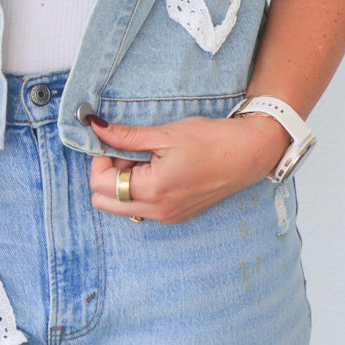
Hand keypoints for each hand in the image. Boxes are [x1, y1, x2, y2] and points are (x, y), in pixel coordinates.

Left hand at [88, 110, 288, 224]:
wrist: (248, 154)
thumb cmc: (211, 140)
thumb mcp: (165, 133)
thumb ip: (126, 135)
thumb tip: (95, 128)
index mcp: (152, 190)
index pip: (101, 184)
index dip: (100, 158)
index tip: (112, 140)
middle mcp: (157, 210)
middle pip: (104, 201)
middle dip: (107, 174)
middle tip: (127, 151)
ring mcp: (167, 216)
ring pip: (122, 206)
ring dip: (123, 182)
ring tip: (146, 158)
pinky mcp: (176, 215)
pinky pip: (142, 207)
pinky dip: (140, 189)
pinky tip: (159, 168)